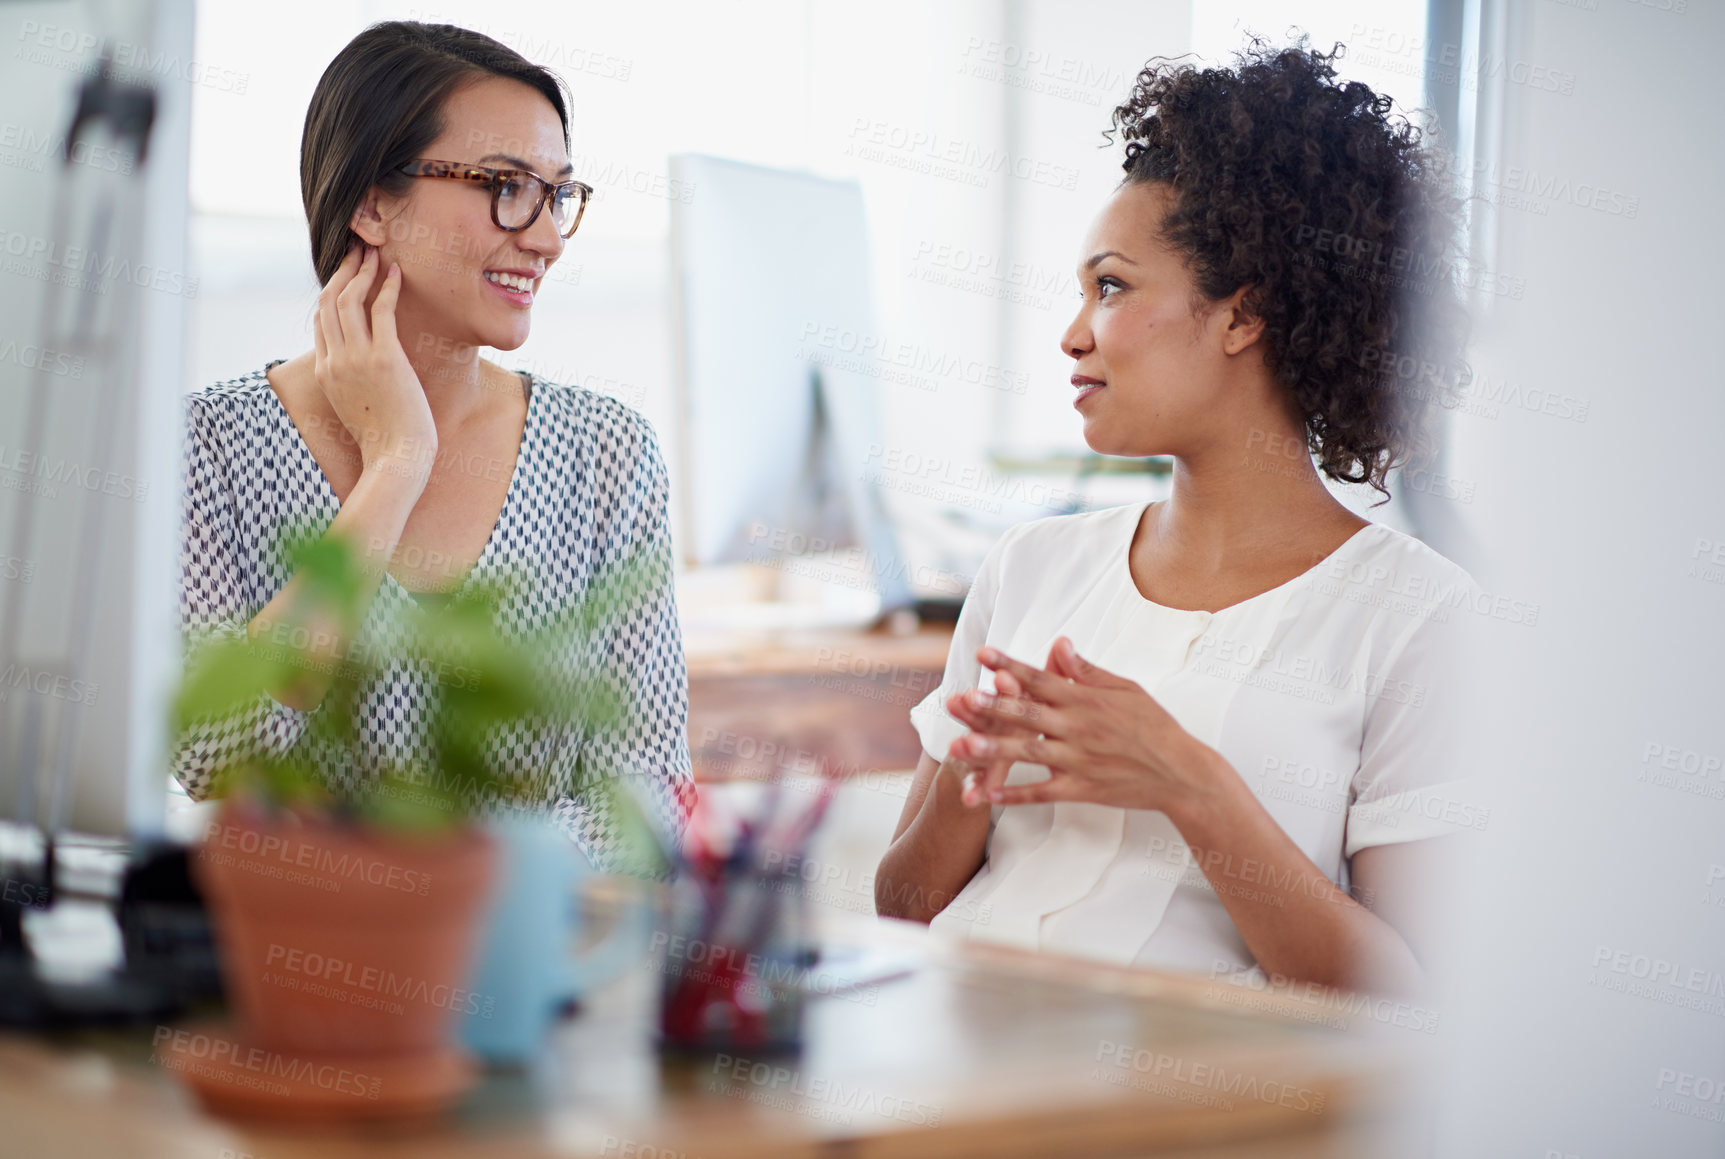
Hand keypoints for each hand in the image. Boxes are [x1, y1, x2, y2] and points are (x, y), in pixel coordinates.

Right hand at [312, 242, 436, 485]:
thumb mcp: (354, 406)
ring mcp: (357, 359)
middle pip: (329, 302)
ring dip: (362, 271)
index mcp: (325, 371)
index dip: (332, 292)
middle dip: (342, 271)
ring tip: (375, 254)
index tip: (346, 275)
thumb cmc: (384, 438)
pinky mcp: (385, 359)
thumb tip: (361, 371)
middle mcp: (335, 361)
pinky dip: (387, 287)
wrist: (396, 459)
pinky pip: (382, 311)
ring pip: (350, 300)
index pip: (321, 321)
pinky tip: (396, 273)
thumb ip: (349, 382)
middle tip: (357, 251)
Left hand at [945, 637, 1218, 814]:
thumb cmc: (1155, 726)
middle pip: (1026, 714)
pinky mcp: (1081, 789)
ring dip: (991, 750)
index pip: (1040, 678)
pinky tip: (987, 795)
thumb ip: (1087, 670)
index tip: (982, 655)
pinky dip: (1014, 794)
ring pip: (1028, 753)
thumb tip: (1060, 644)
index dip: (1009, 666)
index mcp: (1086, 700)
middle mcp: (1077, 727)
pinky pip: (1041, 792)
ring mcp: (1078, 760)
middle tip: (959, 700)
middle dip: (990, 707)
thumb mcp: (1125, 689)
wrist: (1181, 772)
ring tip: (960, 747)